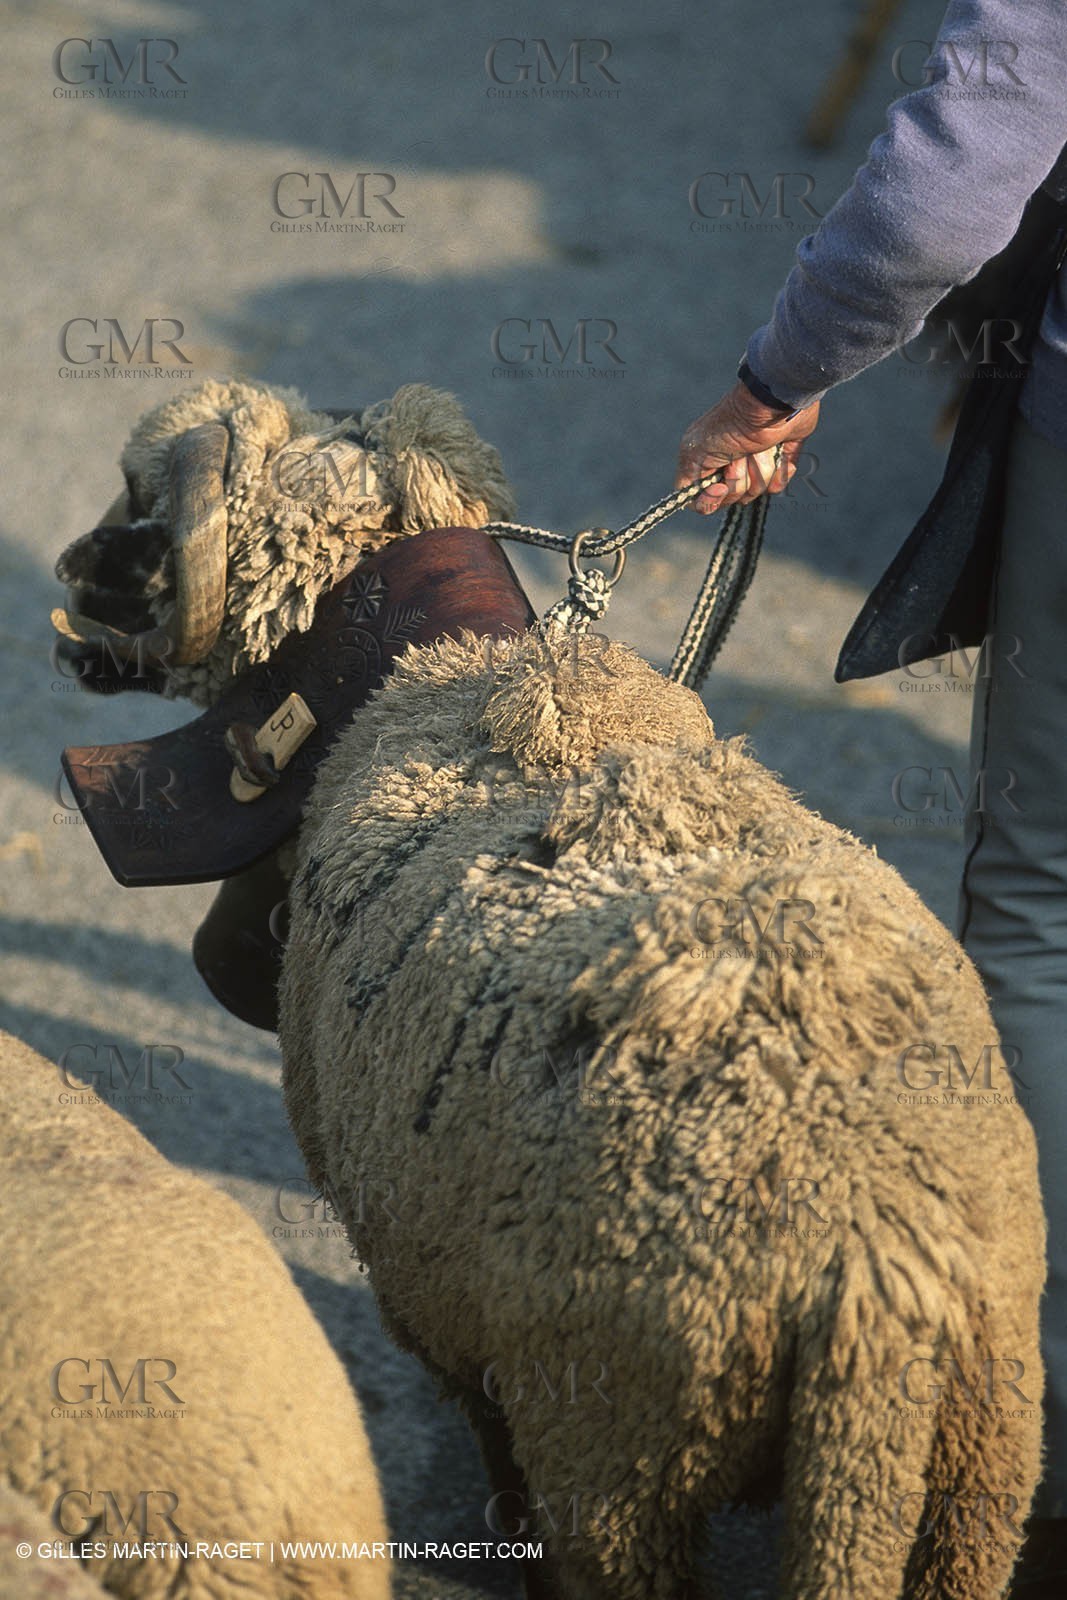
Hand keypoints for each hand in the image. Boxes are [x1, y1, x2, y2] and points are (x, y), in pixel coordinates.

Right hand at [676, 381, 820, 513]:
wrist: (771, 402)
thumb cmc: (731, 424)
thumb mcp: (694, 452)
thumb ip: (688, 483)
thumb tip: (713, 497)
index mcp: (704, 461)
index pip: (702, 500)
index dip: (711, 500)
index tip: (721, 487)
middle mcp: (727, 463)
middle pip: (732, 498)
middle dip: (740, 478)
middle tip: (741, 454)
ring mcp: (753, 462)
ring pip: (757, 491)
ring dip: (761, 468)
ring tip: (761, 446)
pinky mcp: (778, 458)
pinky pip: (779, 484)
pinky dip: (780, 469)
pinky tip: (778, 450)